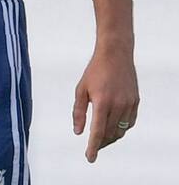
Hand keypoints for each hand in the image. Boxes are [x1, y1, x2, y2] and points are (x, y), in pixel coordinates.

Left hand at [73, 47, 138, 161]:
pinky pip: (129, 123)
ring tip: (102, 139)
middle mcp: (118, 105)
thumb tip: (78, 132)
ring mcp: (129, 104)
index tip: (90, 157)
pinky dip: (121, 129)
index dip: (93, 146)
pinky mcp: (135, 102)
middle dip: (101, 143)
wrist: (115, 55)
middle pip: (110, 134)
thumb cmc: (95, 71)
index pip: (98, 131)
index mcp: (102, 102)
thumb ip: (78, 112)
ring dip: (111, 138)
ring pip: (121, 130)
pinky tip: (113, 128)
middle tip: (93, 147)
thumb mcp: (81, 90)